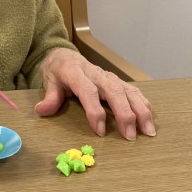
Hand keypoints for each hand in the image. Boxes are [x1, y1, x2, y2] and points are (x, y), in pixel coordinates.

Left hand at [34, 48, 155, 139]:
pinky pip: (133, 91)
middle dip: (124, 113)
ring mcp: (108, 76)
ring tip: (148, 131)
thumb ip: (49, 96)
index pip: (87, 91)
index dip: (94, 111)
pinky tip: (149, 119)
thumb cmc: (57, 71)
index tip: (100, 130)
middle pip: (114, 91)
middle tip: (130, 136)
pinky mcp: (116, 80)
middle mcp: (96, 74)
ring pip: (128, 91)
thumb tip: (42, 111)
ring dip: (140, 110)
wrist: (64, 55)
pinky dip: (143, 104)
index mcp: (76, 72)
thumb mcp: (48, 81)